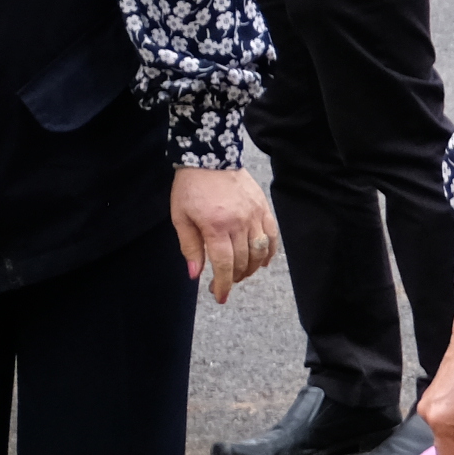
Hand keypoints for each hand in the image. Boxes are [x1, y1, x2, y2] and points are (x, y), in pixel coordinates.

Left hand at [170, 167, 279, 301]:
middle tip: (225, 283)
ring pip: (260, 251)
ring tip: (241, 274)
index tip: (220, 297)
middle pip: (242, 261)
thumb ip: (190, 246)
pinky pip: (272, 236)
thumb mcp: (180, 217)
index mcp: (215, 226)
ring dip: (251, 268)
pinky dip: (269, 252)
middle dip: (234, 278)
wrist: (211, 157)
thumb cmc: (191, 187)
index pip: (224, 264)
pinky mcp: (263, 208)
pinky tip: (262, 262)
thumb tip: (195, 274)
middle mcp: (239, 223)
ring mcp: (254, 215)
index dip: (223, 284)